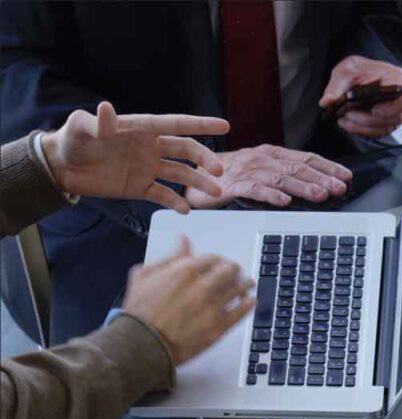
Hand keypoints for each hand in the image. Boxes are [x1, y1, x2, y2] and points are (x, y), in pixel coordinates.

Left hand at [40, 102, 228, 213]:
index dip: (200, 124)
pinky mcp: (139, 187)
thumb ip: (97, 121)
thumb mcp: (80, 126)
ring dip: (198, 182)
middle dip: (204, 159)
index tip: (224, 126)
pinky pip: (162, 194)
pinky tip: (185, 210)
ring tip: (215, 192)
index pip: (176, 124)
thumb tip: (107, 108)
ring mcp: (147, 168)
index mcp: (142, 128)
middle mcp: (150, 147)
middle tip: (218, 171)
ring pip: (180, 174)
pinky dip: (174, 202)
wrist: (61, 167)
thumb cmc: (70, 140)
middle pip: (185, 151)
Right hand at [123, 237, 254, 364]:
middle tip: (233, 272)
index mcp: (185, 271)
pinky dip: (249, 302)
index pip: (212, 257)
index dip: (215, 260)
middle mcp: (203, 287)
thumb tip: (184, 241)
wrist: (141, 344)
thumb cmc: (139, 312)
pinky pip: (242, 310)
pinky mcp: (219, 327)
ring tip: (246, 283)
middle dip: (232, 269)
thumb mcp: (144, 275)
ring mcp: (213, 307)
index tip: (215, 264)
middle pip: (230, 269)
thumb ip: (168, 257)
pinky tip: (249, 300)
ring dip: (245, 283)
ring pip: (240, 287)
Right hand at [188, 145, 351, 207]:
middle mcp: (262, 158)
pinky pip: (254, 189)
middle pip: (296, 167)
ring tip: (320, 194)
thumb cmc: (231, 175)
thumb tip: (318, 185)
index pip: (305, 158)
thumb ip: (286, 175)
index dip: (328, 166)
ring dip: (302, 186)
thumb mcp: (262, 172)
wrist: (194, 176)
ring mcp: (247, 170)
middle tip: (339, 187)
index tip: (346, 176)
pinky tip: (284, 201)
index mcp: (271, 154)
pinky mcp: (232, 184)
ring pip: (280, 178)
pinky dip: (270, 195)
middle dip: (321, 177)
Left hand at [319, 55, 401, 138]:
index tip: (374, 110)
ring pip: (385, 128)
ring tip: (343, 118)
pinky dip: (361, 130)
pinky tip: (347, 123)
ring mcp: (396, 114)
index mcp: (400, 80)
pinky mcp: (386, 123)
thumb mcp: (347, 70)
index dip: (394, 107)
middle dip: (369, 119)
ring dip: (362, 126)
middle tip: (348, 113)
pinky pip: (377, 132)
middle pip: (395, 117)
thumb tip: (328, 101)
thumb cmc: (360, 69)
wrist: (359, 74)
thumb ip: (338, 85)